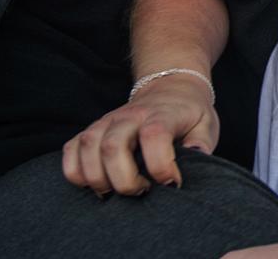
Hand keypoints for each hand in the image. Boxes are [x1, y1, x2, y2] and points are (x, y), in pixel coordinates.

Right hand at [62, 75, 218, 195]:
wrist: (170, 86)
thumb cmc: (189, 113)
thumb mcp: (206, 123)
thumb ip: (202, 143)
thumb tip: (194, 159)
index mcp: (161, 115)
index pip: (154, 136)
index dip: (161, 166)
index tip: (172, 183)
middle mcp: (130, 116)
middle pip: (112, 146)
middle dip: (124, 181)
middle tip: (142, 191)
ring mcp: (106, 121)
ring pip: (87, 148)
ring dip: (98, 179)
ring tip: (118, 191)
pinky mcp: (91, 130)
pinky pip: (70, 150)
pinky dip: (76, 172)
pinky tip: (96, 183)